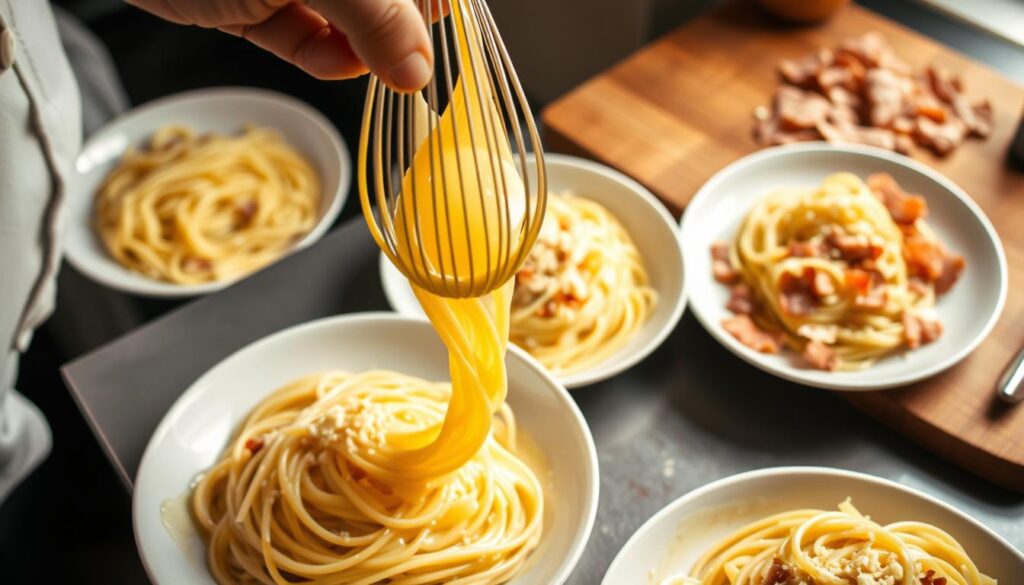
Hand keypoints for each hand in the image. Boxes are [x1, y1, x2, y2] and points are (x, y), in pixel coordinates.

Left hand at [126, 0, 433, 90]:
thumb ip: (375, 19)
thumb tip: (419, 71)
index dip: (430, 6)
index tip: (438, 39)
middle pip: (380, 3)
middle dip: (392, 33)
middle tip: (402, 62)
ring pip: (346, 23)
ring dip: (359, 50)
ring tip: (362, 60)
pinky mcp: (257, 5)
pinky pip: (305, 38)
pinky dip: (321, 57)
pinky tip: (335, 63)